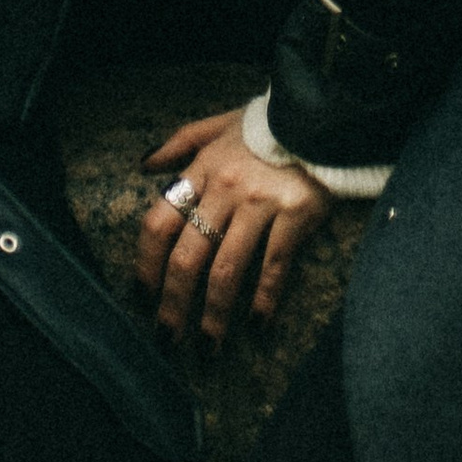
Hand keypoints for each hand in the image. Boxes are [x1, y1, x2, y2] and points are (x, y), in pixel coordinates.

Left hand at [136, 106, 331, 343]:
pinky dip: (264, 299)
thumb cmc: (266, 125)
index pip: (160, 222)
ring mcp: (260, 202)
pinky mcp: (294, 213)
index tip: (142, 296)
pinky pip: (274, 265)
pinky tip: (258, 325)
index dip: (146, 264)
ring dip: (214, 314)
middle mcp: (225, 188)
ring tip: (208, 347)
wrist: (319, 115)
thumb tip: (145, 166)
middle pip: (188, 256)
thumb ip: (180, 143)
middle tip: (168, 338)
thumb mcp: (218, 125)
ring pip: (227, 269)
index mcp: (202, 170)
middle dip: (174, 304)